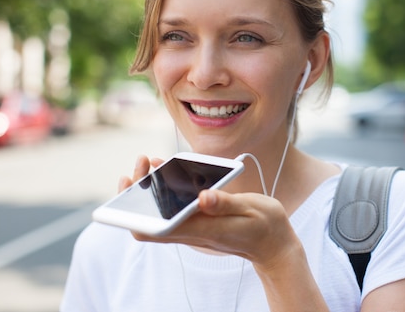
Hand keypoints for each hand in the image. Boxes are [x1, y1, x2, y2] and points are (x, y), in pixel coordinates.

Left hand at [117, 156, 299, 267]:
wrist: (273, 244)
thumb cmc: (263, 226)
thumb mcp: (249, 209)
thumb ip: (225, 204)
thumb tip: (202, 198)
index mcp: (201, 229)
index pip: (154, 229)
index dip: (133, 211)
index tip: (131, 182)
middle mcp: (191, 232)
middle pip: (149, 220)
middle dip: (139, 190)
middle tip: (142, 162)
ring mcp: (193, 228)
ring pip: (159, 213)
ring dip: (150, 188)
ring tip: (149, 161)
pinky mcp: (198, 222)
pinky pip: (173, 208)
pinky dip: (165, 189)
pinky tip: (167, 170)